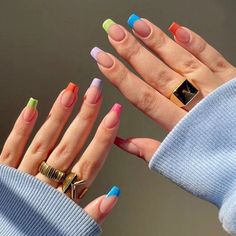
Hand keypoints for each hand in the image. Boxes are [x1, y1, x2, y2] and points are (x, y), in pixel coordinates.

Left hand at [0, 79, 120, 223]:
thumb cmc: (36, 235)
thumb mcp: (70, 229)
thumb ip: (91, 214)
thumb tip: (114, 195)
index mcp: (63, 198)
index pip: (89, 163)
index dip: (103, 138)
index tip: (114, 116)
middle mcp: (44, 184)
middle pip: (69, 146)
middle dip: (85, 118)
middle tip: (95, 93)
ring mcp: (23, 178)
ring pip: (44, 143)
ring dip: (58, 117)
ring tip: (70, 93)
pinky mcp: (4, 176)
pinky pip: (11, 150)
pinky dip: (21, 129)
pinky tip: (31, 108)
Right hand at [90, 14, 235, 160]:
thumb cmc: (215, 170)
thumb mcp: (178, 166)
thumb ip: (148, 150)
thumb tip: (118, 140)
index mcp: (180, 128)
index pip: (143, 97)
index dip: (121, 77)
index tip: (103, 60)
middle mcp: (196, 106)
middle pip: (159, 75)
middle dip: (133, 53)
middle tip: (114, 33)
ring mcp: (216, 91)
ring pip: (182, 61)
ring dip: (158, 42)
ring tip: (137, 25)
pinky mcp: (234, 83)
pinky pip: (214, 58)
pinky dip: (196, 43)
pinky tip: (178, 28)